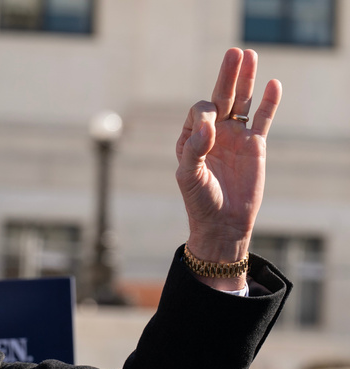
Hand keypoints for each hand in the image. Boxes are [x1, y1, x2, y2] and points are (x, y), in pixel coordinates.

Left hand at [175, 48, 281, 287]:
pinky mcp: (255, 144)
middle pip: (221, 97)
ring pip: (241, 102)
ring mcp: (235, 136)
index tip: (209, 131)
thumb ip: (194, 151)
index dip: (205, 114)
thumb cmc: (200, 201)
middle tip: (235, 52)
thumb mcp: (189, 177)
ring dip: (245, 80)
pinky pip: (263, 119)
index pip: (199, 112)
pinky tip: (273, 83)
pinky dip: (268, 102)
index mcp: (191, 137)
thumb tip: (208, 128)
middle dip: (227, 76)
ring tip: (249, 54)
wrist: (224, 223)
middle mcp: (213, 133)